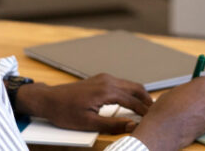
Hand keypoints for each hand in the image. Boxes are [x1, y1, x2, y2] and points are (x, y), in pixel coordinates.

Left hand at [15, 73, 152, 132]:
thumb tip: (131, 126)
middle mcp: (107, 80)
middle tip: (155, 113)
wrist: (50, 99)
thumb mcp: (88, 123)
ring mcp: (103, 77)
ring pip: (129, 84)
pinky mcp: (100, 79)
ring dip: (139, 95)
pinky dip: (130, 92)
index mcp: (106, 90)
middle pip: (135, 87)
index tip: (154, 118)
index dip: (145, 110)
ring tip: (146, 109)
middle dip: (146, 100)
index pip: (133, 100)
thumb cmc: (66, 112)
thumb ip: (112, 124)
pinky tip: (131, 102)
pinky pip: (121, 84)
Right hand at [132, 77, 204, 150]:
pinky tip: (196, 123)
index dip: (198, 88)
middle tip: (193, 104)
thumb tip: (188, 94)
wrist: (167, 127)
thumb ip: (186, 91)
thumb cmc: (168, 108)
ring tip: (194, 115)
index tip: (193, 92)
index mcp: (202, 84)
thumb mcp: (175, 91)